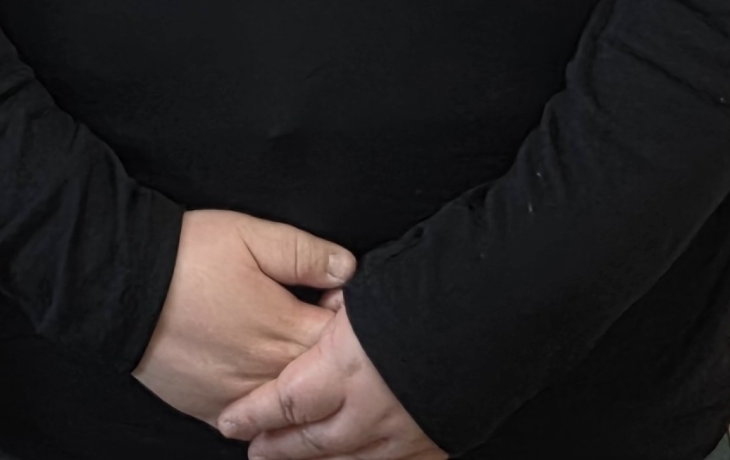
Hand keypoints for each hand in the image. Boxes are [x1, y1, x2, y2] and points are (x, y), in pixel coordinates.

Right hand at [132, 208, 355, 421]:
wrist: (122, 287)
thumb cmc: (187, 257)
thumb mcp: (250, 236)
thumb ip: (305, 253)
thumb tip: (348, 268)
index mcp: (284, 329)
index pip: (343, 340)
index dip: (348, 320)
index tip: (336, 301)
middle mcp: (268, 372)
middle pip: (321, 379)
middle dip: (330, 358)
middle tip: (318, 330)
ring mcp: (239, 397)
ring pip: (288, 408)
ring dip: (297, 386)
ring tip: (287, 356)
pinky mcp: (211, 409)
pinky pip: (251, 422)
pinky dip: (263, 410)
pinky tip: (260, 385)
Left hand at [217, 296, 442, 459]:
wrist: (500, 308)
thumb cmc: (431, 287)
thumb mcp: (365, 290)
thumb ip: (335, 314)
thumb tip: (318, 311)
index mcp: (345, 364)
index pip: (284, 402)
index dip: (254, 415)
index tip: (230, 422)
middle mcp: (371, 407)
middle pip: (312, 440)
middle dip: (280, 448)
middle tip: (255, 452)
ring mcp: (406, 430)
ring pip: (351, 459)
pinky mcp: (436, 439)